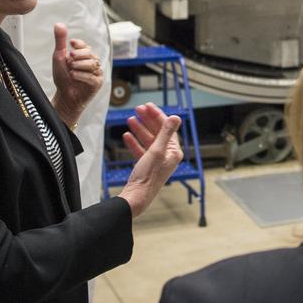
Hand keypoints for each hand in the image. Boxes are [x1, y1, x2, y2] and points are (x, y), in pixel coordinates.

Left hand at [50, 23, 102, 128]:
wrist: (64, 96)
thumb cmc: (62, 77)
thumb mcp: (59, 57)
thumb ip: (60, 41)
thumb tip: (59, 24)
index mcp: (84, 56)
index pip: (85, 46)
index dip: (80, 44)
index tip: (72, 44)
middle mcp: (92, 63)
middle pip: (90, 54)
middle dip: (79, 56)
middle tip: (70, 60)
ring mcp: (96, 73)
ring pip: (93, 64)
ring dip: (79, 66)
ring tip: (71, 70)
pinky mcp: (97, 83)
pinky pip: (92, 77)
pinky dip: (82, 76)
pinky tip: (74, 76)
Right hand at [117, 103, 182, 217]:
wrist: (136, 197)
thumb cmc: (148, 176)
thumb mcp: (156, 150)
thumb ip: (166, 133)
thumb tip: (176, 117)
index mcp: (174, 152)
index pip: (167, 128)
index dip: (157, 115)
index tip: (147, 106)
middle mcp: (168, 156)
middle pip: (158, 132)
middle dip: (148, 120)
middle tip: (138, 109)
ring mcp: (157, 161)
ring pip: (148, 140)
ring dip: (140, 129)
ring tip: (130, 119)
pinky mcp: (147, 167)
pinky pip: (141, 150)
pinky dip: (134, 142)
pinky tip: (126, 136)